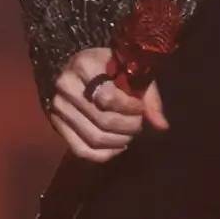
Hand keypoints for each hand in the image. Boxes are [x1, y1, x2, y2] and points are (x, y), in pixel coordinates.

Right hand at [47, 46, 170, 162]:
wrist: (77, 67)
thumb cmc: (108, 66)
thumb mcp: (128, 69)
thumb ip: (147, 95)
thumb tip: (163, 126)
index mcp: (84, 65)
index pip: (108, 98)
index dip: (130, 108)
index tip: (140, 108)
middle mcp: (66, 86)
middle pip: (102, 121)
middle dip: (127, 127)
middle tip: (139, 125)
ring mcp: (58, 108)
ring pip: (93, 138)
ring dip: (118, 142)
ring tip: (130, 135)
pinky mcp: (56, 126)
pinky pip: (81, 150)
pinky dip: (103, 154)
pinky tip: (117, 147)